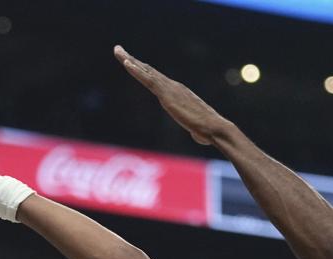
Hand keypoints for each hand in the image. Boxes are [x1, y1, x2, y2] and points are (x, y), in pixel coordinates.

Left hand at [114, 45, 231, 145]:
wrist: (214, 128)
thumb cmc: (208, 131)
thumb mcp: (197, 128)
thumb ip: (195, 129)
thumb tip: (199, 135)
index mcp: (177, 93)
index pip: (156, 79)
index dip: (142, 70)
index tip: (130, 62)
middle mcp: (172, 87)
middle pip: (148, 70)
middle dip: (132, 60)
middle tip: (118, 49)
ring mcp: (169, 89)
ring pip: (146, 71)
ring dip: (129, 60)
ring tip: (117, 51)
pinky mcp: (166, 95)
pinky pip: (148, 80)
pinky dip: (136, 71)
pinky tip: (126, 63)